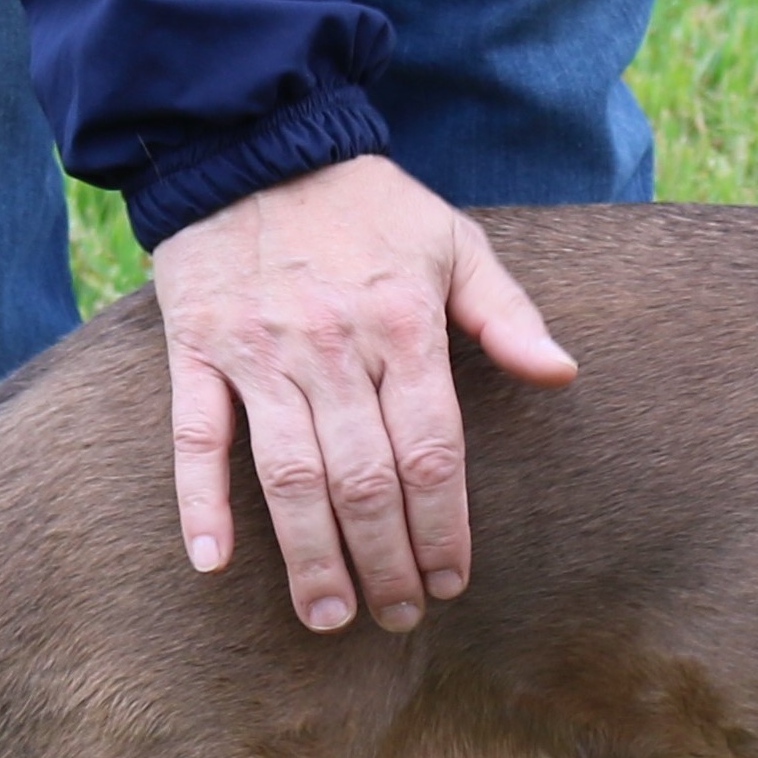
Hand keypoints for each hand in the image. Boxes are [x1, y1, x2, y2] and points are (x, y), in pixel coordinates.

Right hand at [152, 154, 576, 633]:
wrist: (249, 139)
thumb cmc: (366, 206)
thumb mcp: (453, 241)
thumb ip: (507, 314)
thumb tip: (561, 373)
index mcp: (402, 327)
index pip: (431, 454)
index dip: (442, 529)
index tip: (450, 583)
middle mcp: (331, 347)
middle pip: (364, 482)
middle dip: (385, 562)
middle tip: (399, 617)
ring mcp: (258, 352)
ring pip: (288, 476)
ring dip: (310, 556)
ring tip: (329, 616)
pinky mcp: (196, 348)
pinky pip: (195, 437)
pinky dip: (198, 502)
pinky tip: (213, 563)